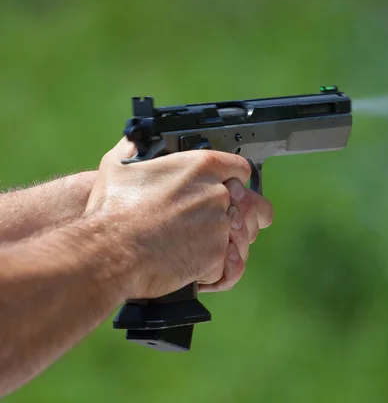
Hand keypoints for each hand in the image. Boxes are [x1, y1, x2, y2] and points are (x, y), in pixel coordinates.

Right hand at [85, 138, 272, 298]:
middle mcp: (218, 194)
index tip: (231, 187)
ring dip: (232, 242)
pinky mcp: (217, 257)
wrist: (110, 251)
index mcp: (201, 166)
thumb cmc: (112, 210)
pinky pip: (229, 266)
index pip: (241, 168)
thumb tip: (135, 141)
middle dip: (245, 213)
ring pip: (244, 236)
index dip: (236, 178)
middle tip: (231, 222)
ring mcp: (221, 226)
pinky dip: (216, 270)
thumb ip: (135, 149)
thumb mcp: (119, 165)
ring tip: (212, 248)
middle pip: (252, 203)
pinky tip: (203, 268)